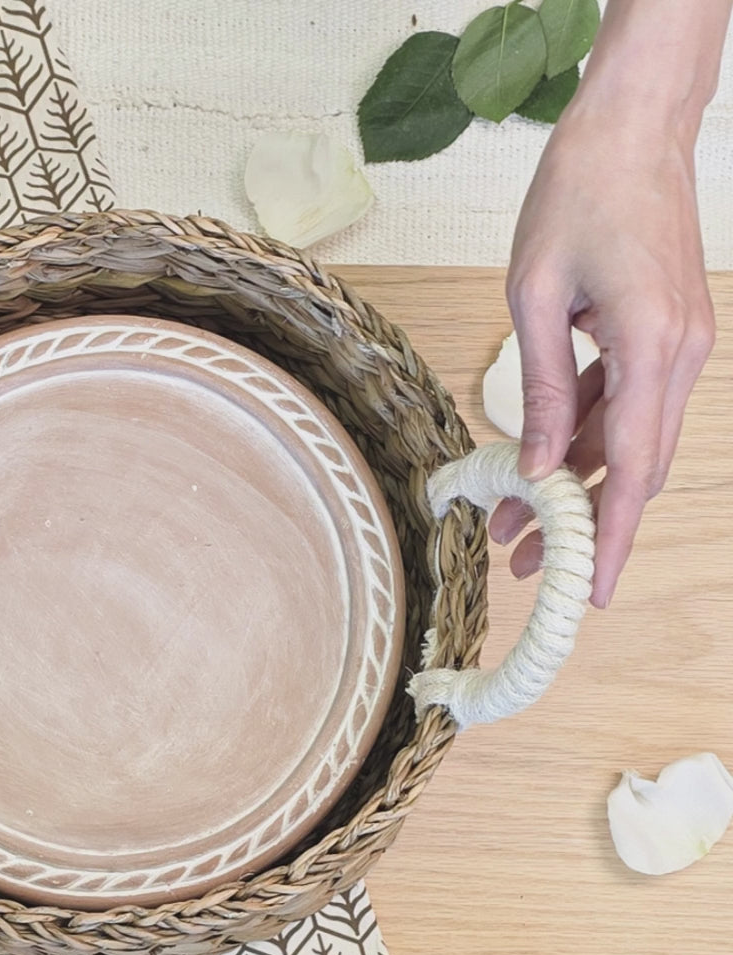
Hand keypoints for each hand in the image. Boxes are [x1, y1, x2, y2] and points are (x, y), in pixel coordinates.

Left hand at [496, 89, 715, 607]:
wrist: (634, 124)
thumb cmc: (580, 192)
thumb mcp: (535, 296)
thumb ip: (538, 389)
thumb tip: (532, 467)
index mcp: (652, 344)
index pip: (631, 467)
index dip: (608, 536)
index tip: (589, 589)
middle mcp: (681, 353)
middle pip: (632, 466)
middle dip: (578, 521)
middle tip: (522, 560)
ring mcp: (681, 344)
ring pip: (628, 440)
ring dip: (575, 483)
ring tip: (514, 521)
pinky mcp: (667, 334)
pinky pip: (628, 405)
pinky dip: (587, 438)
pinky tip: (541, 465)